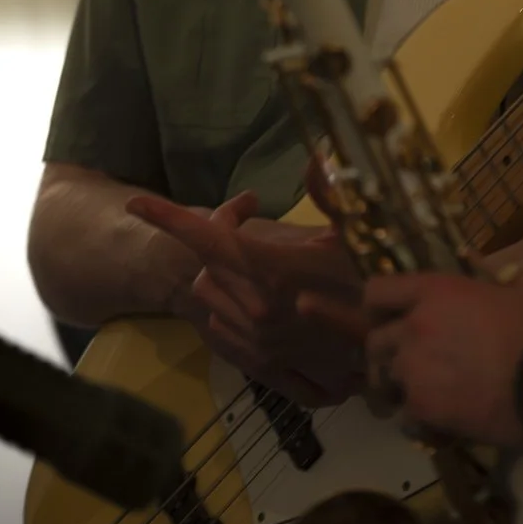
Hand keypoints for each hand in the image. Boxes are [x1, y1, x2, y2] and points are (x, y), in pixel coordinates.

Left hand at [127, 190, 365, 404]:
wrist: (386, 356)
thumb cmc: (376, 291)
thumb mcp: (358, 238)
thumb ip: (330, 196)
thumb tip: (315, 157)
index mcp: (271, 268)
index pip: (206, 237)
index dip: (167, 219)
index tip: (136, 205)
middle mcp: (253, 305)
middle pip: (206, 266)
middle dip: (217, 243)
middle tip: (245, 230)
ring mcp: (254, 340)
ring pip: (209, 299)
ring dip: (222, 278)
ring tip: (260, 270)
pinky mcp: (260, 366)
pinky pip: (220, 332)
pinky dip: (227, 311)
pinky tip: (257, 305)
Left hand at [364, 270, 522, 445]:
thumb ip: (502, 286)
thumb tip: (504, 291)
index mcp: (435, 291)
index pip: (377, 292)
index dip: (379, 306)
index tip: (390, 317)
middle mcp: (414, 328)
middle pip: (374, 343)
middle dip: (389, 353)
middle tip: (415, 363)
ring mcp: (415, 371)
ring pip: (388, 384)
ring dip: (405, 389)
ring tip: (430, 398)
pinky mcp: (425, 410)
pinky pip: (406, 420)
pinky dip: (421, 424)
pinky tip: (444, 426)